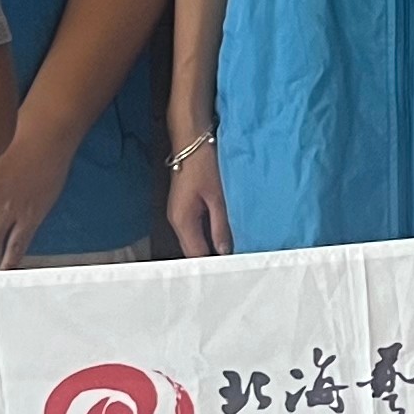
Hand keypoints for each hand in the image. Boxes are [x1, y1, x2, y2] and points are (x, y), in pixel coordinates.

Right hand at [166, 131, 232, 258]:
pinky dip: (210, 232)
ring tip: (233, 254)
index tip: (231, 274)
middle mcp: (178, 220)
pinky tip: (225, 235)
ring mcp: (181, 212)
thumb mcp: (218, 197)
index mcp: (182, 221)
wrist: (192, 138)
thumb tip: (225, 251)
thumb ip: (221, 226)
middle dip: (213, 258)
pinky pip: (198, 226)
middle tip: (236, 267)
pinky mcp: (187, 205)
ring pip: (197, 238)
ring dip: (212, 245)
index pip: (196, 255)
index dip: (212, 266)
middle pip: (194, 249)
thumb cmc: (203, 163)